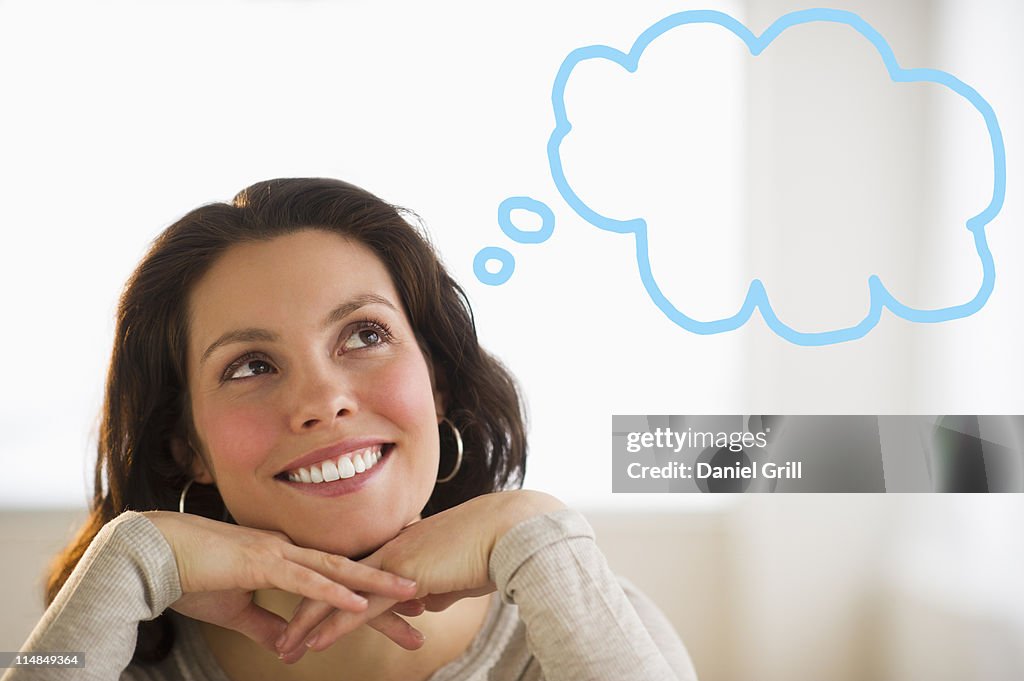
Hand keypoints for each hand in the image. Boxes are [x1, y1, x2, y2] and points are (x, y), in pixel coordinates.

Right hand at [141, 511, 418, 652]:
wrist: (150, 556)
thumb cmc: (190, 579)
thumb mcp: (235, 610)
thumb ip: (266, 624)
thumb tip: (290, 644)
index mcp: (286, 556)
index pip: (338, 576)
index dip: (373, 588)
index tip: (405, 602)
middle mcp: (290, 549)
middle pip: (350, 572)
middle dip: (389, 590)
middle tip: (426, 606)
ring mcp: (278, 552)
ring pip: (339, 572)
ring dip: (377, 586)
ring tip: (412, 597)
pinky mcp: (261, 562)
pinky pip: (306, 581)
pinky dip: (335, 593)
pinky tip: (361, 602)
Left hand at [275, 490, 564, 659]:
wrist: (508, 531)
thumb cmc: (489, 550)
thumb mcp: (454, 574)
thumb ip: (434, 587)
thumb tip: (423, 603)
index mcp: (401, 545)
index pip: (352, 572)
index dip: (326, 591)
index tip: (304, 610)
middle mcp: (390, 549)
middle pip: (333, 580)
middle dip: (304, 608)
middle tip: (280, 630)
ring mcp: (394, 561)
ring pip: (338, 595)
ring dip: (308, 623)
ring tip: (283, 645)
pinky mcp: (404, 576)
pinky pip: (361, 605)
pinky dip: (334, 625)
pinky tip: (313, 641)